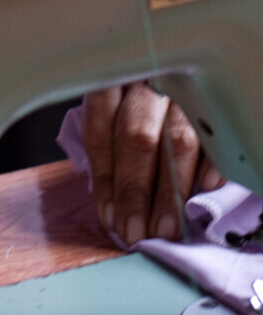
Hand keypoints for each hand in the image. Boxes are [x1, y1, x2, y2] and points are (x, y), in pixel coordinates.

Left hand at [81, 83, 223, 244]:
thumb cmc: (132, 110)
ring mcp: (181, 91)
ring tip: (167, 226)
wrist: (164, 82)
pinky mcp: (210, 104)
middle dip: (136, 190)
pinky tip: (206, 186)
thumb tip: (114, 212)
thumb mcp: (112, 121)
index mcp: (110, 86)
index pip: (102, 132)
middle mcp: (144, 85)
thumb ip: (112, 156)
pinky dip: (211, 161)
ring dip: (171, 190)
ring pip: (177, 139)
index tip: (111, 218)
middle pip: (138, 137)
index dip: (106, 180)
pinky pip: (214, 132)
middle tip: (137, 231)